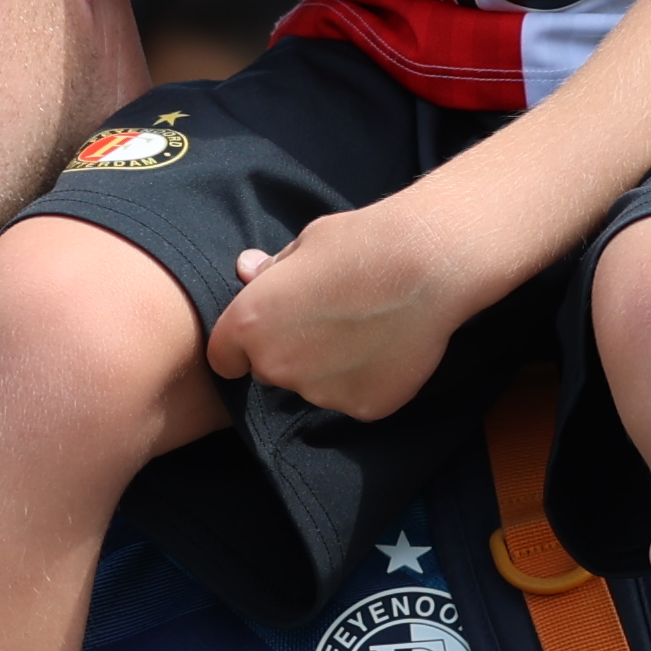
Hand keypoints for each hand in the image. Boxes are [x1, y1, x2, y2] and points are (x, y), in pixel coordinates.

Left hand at [205, 202, 471, 423]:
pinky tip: (387, 347)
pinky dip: (365, 380)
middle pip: (270, 372)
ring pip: (313, 386)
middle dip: (290, 352)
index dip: (244, 345)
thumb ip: (272, 272)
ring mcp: (319, 393)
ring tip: (365, 329)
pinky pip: (353, 397)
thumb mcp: (306, 244)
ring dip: (328, 368)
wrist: (427, 265)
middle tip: (329, 320)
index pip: (224, 357)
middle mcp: (275, 367)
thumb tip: (246, 270)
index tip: (272, 329)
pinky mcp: (361, 408)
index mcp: (249, 325)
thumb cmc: (361, 242)